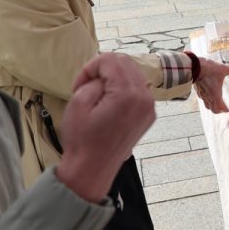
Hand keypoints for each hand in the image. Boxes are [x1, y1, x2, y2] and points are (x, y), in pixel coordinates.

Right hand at [55, 54, 156, 201]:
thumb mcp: (78, 102)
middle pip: (125, 63)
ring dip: (113, 78)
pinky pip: (138, 89)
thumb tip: (104, 77)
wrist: (93, 169)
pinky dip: (123, 89)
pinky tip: (109, 104)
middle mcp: (145, 98)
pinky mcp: (149, 115)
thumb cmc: (82, 139)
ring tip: (97, 96)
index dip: (90, 68)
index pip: (111, 60)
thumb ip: (93, 80)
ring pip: (133, 74)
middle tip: (86, 87)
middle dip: (103, 70)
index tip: (79, 85)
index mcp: (128, 94)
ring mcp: (150, 107)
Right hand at [195, 57, 228, 113]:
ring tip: (218, 102)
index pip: (220, 108)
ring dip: (213, 106)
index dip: (226, 110)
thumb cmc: (207, 69)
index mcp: (215, 94)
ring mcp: (202, 94)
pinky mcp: (198, 90)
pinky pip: (203, 99)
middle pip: (213, 110)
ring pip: (207, 105)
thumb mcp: (223, 69)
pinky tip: (210, 94)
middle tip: (225, 108)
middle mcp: (208, 96)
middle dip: (220, 110)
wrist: (192, 66)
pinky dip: (207, 100)